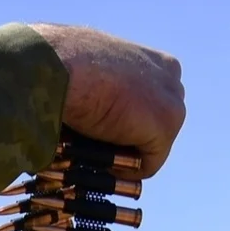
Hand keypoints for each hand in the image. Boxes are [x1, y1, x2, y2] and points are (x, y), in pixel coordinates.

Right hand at [29, 24, 184, 175]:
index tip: (106, 129)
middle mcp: (171, 78)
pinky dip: (125, 169)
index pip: (153, 102)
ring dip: (126, 154)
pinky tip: (100, 157)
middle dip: (133, 138)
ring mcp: (172, 103)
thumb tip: (97, 107)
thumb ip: (109, 85)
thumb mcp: (94, 67)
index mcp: (157, 61)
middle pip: (157, 125)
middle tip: (100, 145)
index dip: (130, 120)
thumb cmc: (63, 62)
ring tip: (95, 148)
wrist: (57, 67)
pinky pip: (148, 164)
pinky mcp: (164, 127)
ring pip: (153, 147)